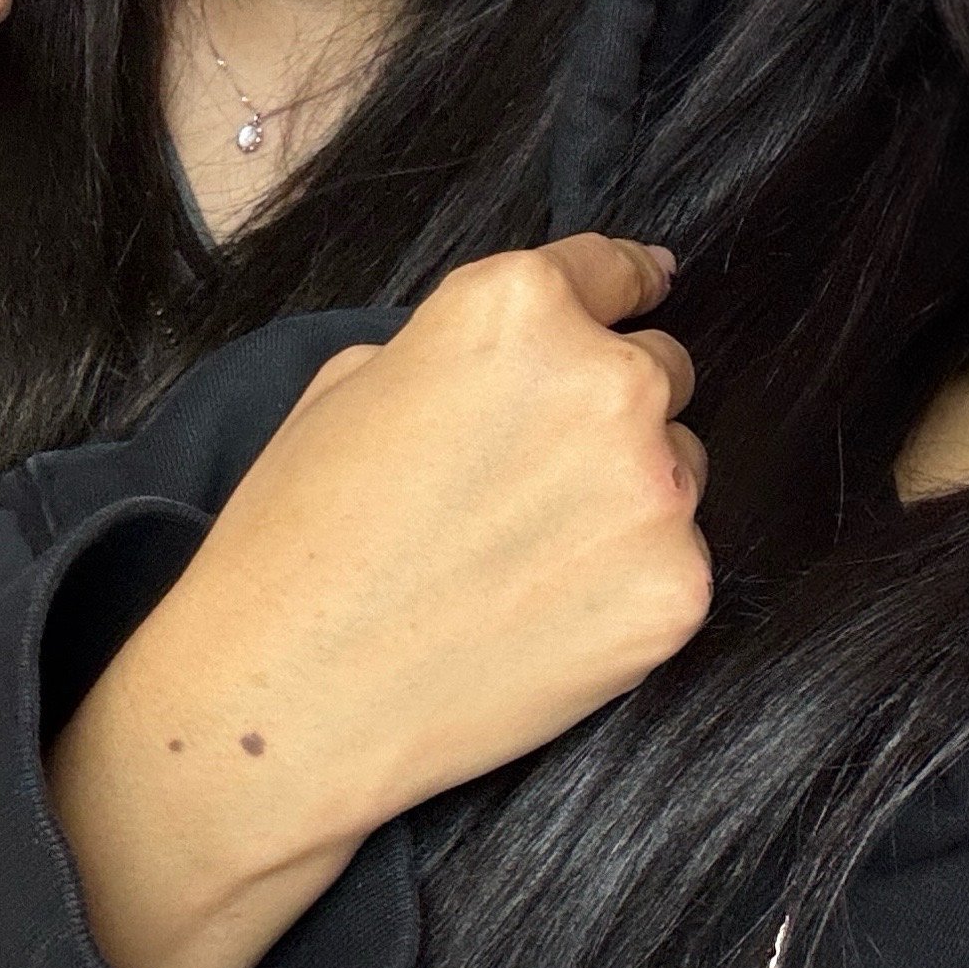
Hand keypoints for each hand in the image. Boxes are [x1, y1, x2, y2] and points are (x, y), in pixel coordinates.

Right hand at [49, 234, 712, 967]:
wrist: (289, 695)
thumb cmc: (295, 538)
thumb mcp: (351, 384)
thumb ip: (463, 350)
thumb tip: (521, 360)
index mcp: (517, 309)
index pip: (613, 272)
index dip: (625, 285)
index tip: (649, 288)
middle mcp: (608, 382)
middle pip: (663, 370)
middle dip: (613, 408)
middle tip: (533, 476)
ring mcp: (656, 491)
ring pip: (678, 469)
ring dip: (628, 496)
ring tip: (522, 558)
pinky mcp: (679, 589)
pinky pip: (675, 563)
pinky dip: (627, 585)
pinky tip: (542, 617)